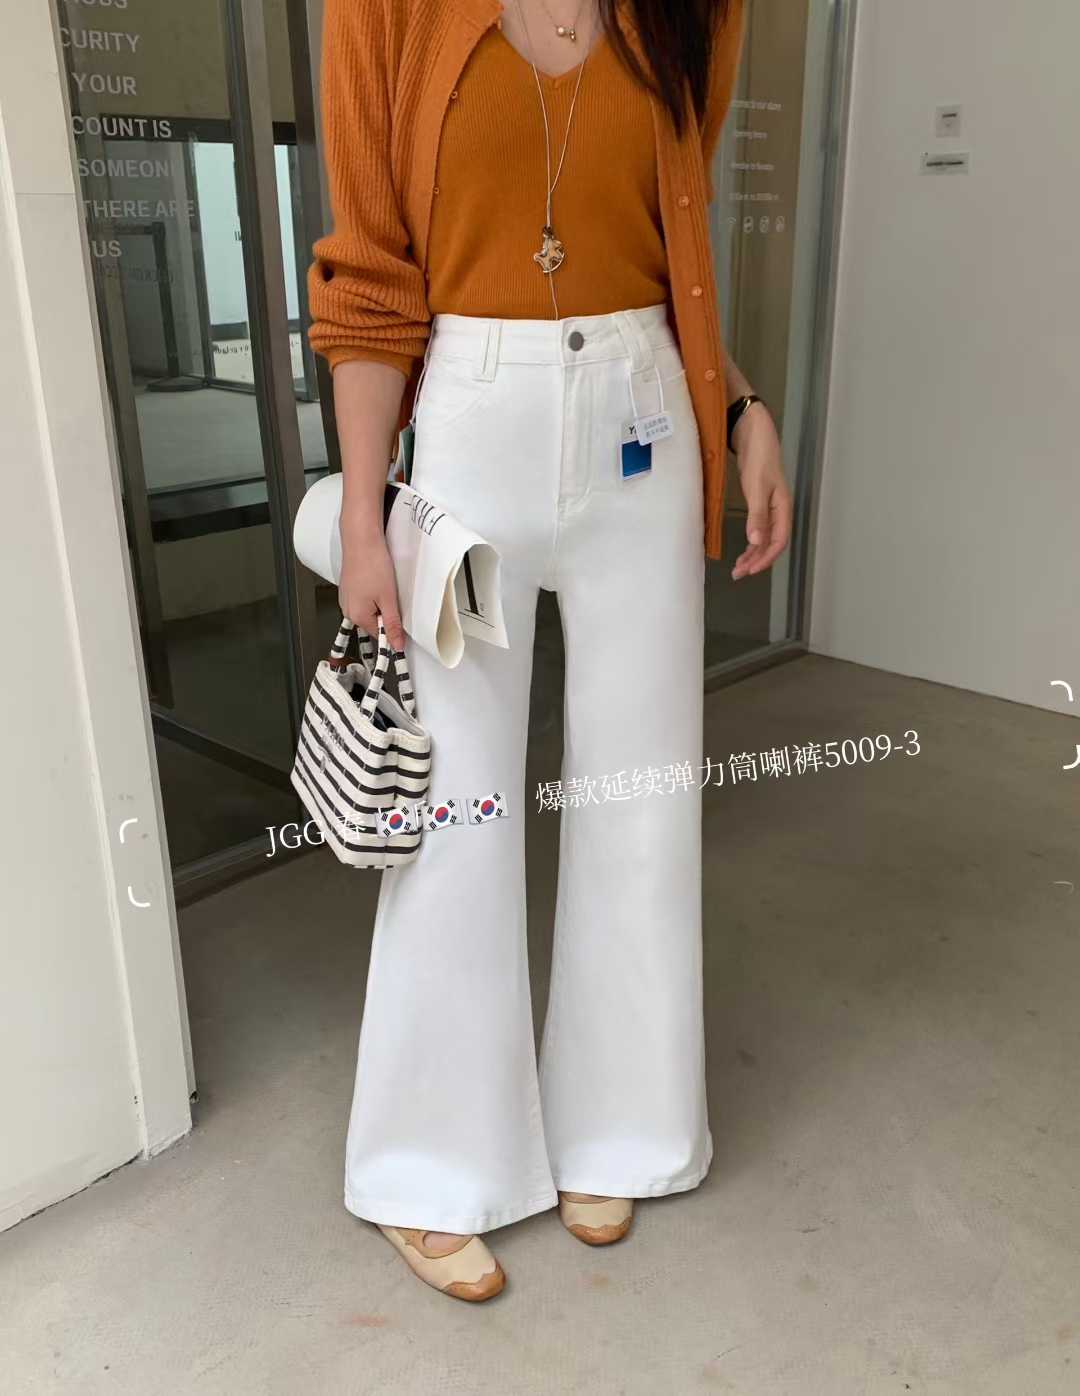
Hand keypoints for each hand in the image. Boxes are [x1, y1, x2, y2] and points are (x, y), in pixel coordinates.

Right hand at [338, 513, 407, 652]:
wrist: (361, 540)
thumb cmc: (373, 566)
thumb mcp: (388, 599)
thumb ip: (392, 624)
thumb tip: (396, 646)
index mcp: (357, 616)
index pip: (379, 634)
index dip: (392, 628)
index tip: (400, 617)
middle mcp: (348, 610)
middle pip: (373, 622)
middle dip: (386, 613)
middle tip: (393, 596)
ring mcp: (346, 598)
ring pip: (369, 609)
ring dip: (380, 602)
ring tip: (385, 587)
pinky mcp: (348, 588)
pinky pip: (363, 599)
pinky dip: (373, 593)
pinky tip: (377, 581)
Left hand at [729, 403, 792, 579]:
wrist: (753, 434)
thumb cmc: (759, 457)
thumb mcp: (757, 487)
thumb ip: (757, 515)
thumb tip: (756, 542)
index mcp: (783, 508)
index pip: (779, 541)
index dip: (766, 557)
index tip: (750, 570)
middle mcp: (778, 511)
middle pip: (772, 543)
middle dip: (757, 560)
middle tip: (739, 574)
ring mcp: (769, 507)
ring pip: (764, 538)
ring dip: (753, 553)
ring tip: (739, 568)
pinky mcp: (759, 503)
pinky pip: (758, 528)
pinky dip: (751, 541)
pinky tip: (744, 549)